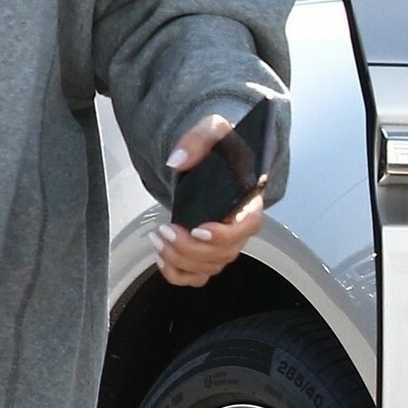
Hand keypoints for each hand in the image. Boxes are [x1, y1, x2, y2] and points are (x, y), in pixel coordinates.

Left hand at [152, 114, 264, 289]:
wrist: (209, 159)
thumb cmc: (218, 147)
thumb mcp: (212, 130)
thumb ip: (198, 140)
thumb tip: (178, 161)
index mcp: (249, 202)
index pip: (247, 228)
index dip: (224, 235)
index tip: (199, 229)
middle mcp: (239, 229)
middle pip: (224, 254)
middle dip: (190, 249)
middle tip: (165, 230)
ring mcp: (223, 245)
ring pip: (208, 268)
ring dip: (179, 260)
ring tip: (158, 237)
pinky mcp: (206, 255)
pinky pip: (195, 277)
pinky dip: (176, 274)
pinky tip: (161, 256)